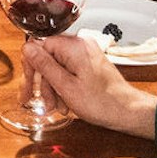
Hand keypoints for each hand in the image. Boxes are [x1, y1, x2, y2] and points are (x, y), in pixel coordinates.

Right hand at [23, 33, 156, 139]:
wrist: (129, 112)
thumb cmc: (103, 102)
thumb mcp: (66, 86)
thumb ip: (45, 65)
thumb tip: (27, 48)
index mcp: (74, 46)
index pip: (39, 47)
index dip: (31, 69)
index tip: (28, 87)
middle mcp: (79, 45)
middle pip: (47, 57)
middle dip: (43, 82)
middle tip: (42, 102)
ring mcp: (85, 53)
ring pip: (56, 66)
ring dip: (53, 87)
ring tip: (58, 106)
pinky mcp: (89, 63)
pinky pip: (68, 70)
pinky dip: (64, 86)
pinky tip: (66, 102)